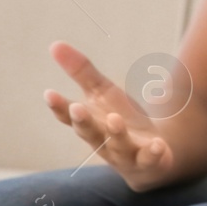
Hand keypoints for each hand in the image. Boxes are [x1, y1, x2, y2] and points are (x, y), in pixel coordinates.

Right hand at [42, 41, 175, 191]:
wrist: (150, 155)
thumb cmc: (119, 121)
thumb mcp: (103, 93)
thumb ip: (82, 72)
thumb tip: (54, 44)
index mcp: (90, 123)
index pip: (69, 116)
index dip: (59, 107)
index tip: (49, 94)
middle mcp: (103, 141)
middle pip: (90, 133)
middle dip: (83, 121)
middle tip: (78, 108)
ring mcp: (126, 154)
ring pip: (119, 146)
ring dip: (116, 133)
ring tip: (115, 119)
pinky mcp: (150, 161)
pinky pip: (151, 158)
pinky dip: (153, 153)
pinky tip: (157, 144)